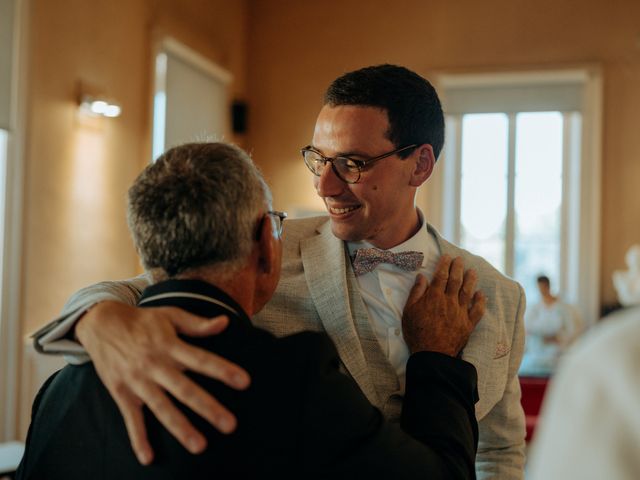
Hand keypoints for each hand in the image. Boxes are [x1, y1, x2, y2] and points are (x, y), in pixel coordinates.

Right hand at [75, 301, 250, 464]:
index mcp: (169, 345)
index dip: (222, 370)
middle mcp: (155, 365)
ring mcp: (138, 381)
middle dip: (208, 408)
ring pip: (162, 408)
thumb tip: (225, 322)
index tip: (244, 382)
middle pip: (185, 390)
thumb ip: (197, 324)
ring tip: (200, 446)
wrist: (101, 323)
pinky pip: (131, 419)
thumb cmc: (143, 320)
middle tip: (229, 425)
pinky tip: (148, 458)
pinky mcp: (122, 393)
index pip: (201, 360)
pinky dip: (138, 439)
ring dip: (180, 428)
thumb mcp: (171, 315)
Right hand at [402, 255, 485, 355]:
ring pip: (467, 292)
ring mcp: (460, 312)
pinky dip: (480, 301)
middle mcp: (449, 301)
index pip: (440, 276)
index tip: (447, 257)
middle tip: (460, 259)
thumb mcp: (409, 311)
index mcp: (434, 297)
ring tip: (473, 271)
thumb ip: (416, 293)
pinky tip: (481, 294)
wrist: (431, 354)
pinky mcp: (468, 324)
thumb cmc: (416, 332)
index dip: (444, 265)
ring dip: (471, 280)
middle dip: (458, 268)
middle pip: (455, 280)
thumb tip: (422, 277)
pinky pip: (477, 310)